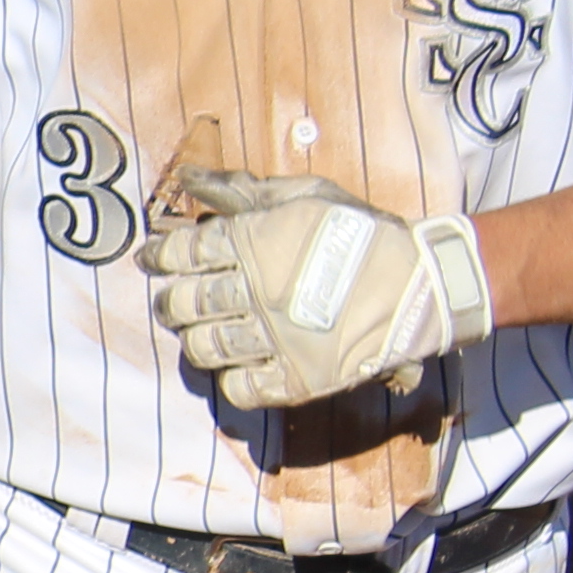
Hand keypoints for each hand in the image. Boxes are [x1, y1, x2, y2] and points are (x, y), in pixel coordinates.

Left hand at [138, 168, 492, 409]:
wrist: (420, 281)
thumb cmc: (359, 231)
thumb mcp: (303, 195)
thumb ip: (242, 190)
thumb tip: (188, 182)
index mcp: (252, 243)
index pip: (182, 253)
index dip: (160, 257)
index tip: (152, 260)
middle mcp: (255, 292)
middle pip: (184, 303)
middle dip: (170, 303)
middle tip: (174, 302)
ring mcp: (274, 338)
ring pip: (204, 348)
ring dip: (195, 340)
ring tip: (201, 332)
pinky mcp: (297, 378)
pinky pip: (240, 390)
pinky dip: (230, 381)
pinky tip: (238, 364)